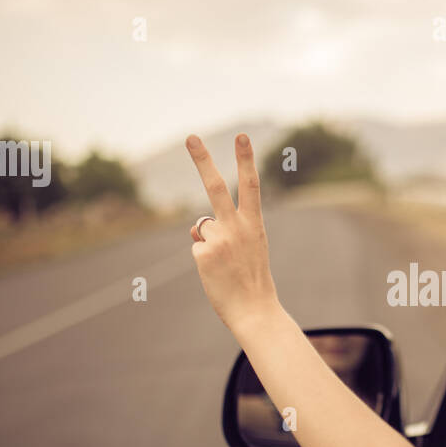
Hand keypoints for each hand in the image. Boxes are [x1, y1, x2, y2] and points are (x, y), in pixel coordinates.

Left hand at [186, 133, 278, 332]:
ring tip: (225, 265)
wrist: (255, 311)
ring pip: (203, 228)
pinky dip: (204, 260)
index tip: (242, 136)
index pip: (251, 185)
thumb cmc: (253, 281)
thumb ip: (226, 231)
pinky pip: (197, 248)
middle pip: (216, 187)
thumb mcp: (248, 249)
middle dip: (202, 160)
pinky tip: (216, 274)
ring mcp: (219, 240)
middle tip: (190, 136)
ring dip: (209, 243)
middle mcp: (237, 227)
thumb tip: (195, 227)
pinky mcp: (203, 254)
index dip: (246, 159)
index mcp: (255, 224)